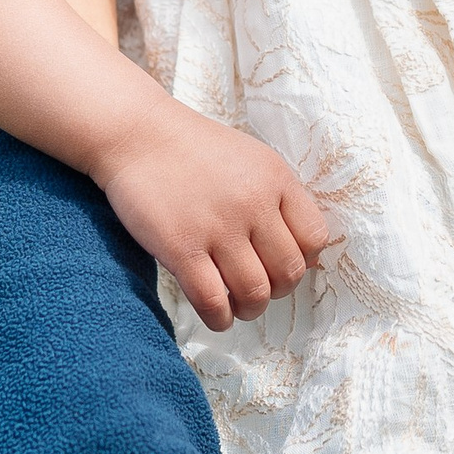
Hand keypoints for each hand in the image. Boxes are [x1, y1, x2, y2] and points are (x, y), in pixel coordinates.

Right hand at [95, 96, 331, 327]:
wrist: (138, 135)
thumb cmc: (196, 152)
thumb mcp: (253, 162)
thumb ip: (281, 201)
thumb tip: (310, 258)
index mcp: (275, 179)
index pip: (315, 238)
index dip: (304, 259)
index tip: (282, 262)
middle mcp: (253, 203)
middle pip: (289, 271)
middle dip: (278, 290)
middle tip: (258, 286)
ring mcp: (217, 227)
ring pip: (254, 293)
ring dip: (250, 309)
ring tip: (238, 303)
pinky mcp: (181, 248)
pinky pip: (213, 301)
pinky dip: (221, 318)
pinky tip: (217, 314)